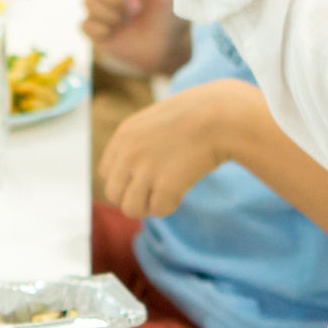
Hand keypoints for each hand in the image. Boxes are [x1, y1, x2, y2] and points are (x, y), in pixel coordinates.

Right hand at [84, 0, 186, 74]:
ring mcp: (100, 9)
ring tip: (130, 21)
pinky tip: (118, 33)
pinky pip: (85, 25)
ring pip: (87, 2)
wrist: (170, 47)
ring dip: (113, 13)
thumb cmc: (173, 12)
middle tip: (137, 7)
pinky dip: (103, 30)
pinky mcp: (95, 31)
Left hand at [100, 79, 261, 217]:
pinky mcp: (165, 185)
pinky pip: (158, 210)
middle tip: (156, 190)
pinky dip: (170, 205)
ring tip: (168, 192)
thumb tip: (133, 176)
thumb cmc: (196, 116)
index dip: (125, 181)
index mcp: (124, 135)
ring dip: (149, 205)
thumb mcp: (155, 120)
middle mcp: (128, 154)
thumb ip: (139, 143)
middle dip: (134, 197)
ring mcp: (145, 170)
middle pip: (114, 195)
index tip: (144, 179)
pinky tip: (182, 190)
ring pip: (131, 209)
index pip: (106, 173)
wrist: (220, 116)